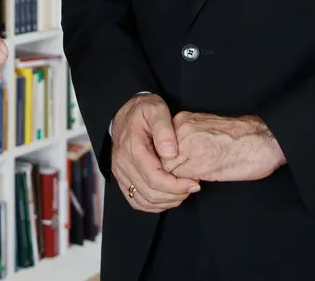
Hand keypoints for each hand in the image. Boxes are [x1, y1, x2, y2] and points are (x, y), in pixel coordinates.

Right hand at [110, 94, 200, 212]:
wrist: (124, 112)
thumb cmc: (142, 110)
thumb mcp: (156, 110)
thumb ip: (164, 129)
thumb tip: (171, 153)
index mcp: (132, 148)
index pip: (155, 178)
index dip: (176, 186)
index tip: (193, 182)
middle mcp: (123, 164)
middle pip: (151, 192)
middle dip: (175, 194)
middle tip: (192, 186)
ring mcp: (120, 173)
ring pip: (144, 200)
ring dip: (166, 201)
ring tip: (183, 191)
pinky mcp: (121, 178)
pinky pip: (136, 200)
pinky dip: (153, 204)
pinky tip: (167, 197)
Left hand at [162, 113, 285, 181]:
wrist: (262, 139)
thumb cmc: (238, 136)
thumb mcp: (205, 128)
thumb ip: (186, 137)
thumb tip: (173, 154)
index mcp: (183, 120)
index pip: (160, 144)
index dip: (166, 158)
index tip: (175, 165)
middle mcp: (182, 131)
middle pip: (160, 157)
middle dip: (168, 169)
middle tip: (180, 177)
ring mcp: (189, 147)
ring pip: (167, 169)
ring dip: (175, 178)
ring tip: (189, 180)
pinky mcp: (199, 164)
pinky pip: (180, 179)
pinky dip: (185, 184)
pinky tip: (198, 181)